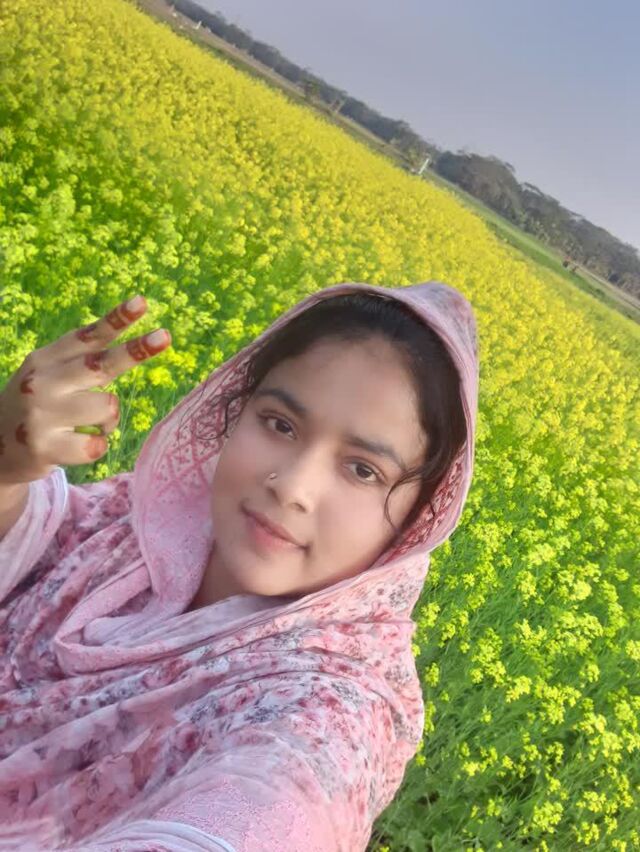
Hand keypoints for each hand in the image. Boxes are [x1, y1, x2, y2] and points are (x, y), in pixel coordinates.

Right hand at [0, 294, 170, 483]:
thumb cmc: (37, 408)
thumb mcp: (48, 377)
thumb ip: (81, 362)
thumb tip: (133, 346)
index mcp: (45, 359)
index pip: (86, 336)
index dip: (116, 320)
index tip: (142, 303)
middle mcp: (41, 382)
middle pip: (100, 364)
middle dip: (135, 351)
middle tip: (165, 337)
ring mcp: (41, 414)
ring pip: (107, 408)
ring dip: (107, 421)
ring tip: (84, 426)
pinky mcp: (44, 447)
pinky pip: (97, 445)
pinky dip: (97, 446)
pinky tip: (75, 445)